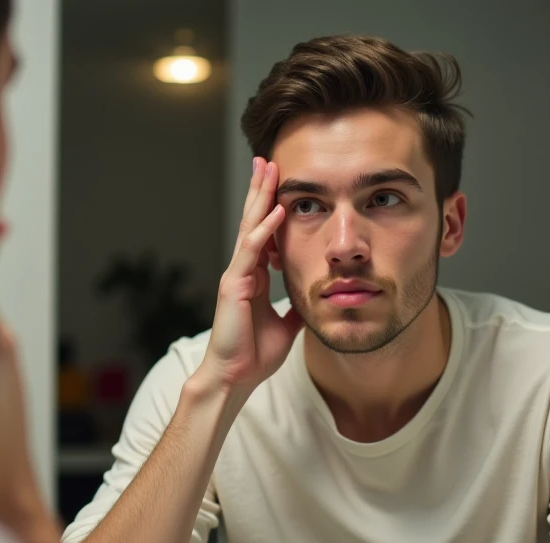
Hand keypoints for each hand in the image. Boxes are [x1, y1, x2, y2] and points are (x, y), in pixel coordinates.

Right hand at [194, 157, 302, 399]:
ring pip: (249, 226)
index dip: (270, 206)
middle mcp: (243, 269)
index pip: (263, 232)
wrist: (235, 377)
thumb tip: (316, 298)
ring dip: (260, 196)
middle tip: (267, 159)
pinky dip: (265, 229)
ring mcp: (236, 274)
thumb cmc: (254, 354)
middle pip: (253, 220)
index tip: (280, 182)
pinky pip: (251, 250)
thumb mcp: (287, 325)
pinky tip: (278, 210)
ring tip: (268, 169)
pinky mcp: (233, 284)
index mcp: (254, 276)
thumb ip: (296, 306)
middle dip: (261, 189)